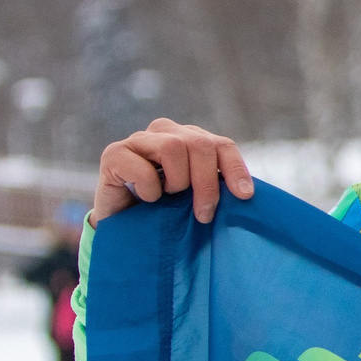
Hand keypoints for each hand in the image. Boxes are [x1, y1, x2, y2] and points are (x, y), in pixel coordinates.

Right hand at [93, 119, 254, 224]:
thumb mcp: (196, 197)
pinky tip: (146, 198)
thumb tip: (247, 193)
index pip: (221, 145)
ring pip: (173, 147)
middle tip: (203, 214)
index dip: (235, 168)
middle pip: (200, 145)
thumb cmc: (164, 212)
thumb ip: (216, 185)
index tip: (244, 196)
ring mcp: (138, 140)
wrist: (123, 228)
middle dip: (207, 183)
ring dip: (177, 181)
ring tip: (168, 197)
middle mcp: (165, 132)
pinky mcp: (113, 154)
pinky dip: (149, 188)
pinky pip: (142, 167)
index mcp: (189, 138)